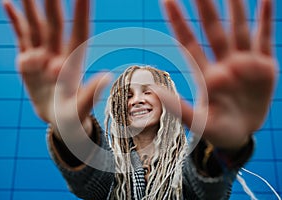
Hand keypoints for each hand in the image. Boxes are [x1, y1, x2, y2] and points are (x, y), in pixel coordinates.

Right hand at [3, 0, 110, 137]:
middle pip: (55, 22)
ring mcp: (42, 55)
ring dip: (31, 5)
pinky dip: (15, 21)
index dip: (81, 12)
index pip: (79, 31)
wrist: (57, 119)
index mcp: (73, 62)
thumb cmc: (72, 118)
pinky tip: (8, 4)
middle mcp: (58, 54)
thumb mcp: (80, 108)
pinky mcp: (27, 61)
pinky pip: (21, 36)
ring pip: (36, 25)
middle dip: (51, 1)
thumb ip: (91, 93)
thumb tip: (107, 76)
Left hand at [162, 0, 275, 149]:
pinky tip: (266, 1)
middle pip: (213, 29)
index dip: (178, 22)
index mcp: (206, 75)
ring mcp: (244, 63)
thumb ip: (177, 108)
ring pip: (238, 28)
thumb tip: (152, 92)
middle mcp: (223, 64)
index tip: (167, 0)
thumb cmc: (216, 130)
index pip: (189, 42)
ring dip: (235, 7)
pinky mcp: (263, 67)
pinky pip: (264, 39)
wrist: (239, 135)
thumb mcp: (198, 122)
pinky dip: (266, 20)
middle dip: (205, 6)